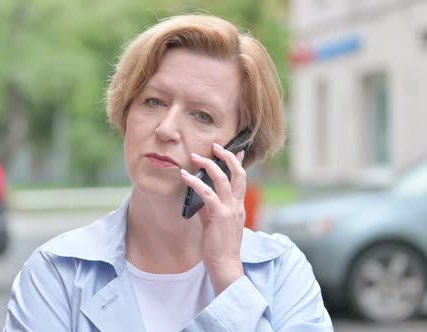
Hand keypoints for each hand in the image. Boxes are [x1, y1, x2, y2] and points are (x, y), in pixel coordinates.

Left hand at [180, 143, 246, 294]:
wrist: (225, 265)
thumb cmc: (219, 247)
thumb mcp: (215, 223)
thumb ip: (210, 207)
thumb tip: (198, 193)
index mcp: (238, 206)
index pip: (241, 179)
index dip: (238, 162)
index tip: (236, 149)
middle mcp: (237, 205)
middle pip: (238, 173)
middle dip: (227, 156)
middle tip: (215, 145)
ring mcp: (230, 210)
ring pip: (222, 179)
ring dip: (208, 164)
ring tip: (195, 157)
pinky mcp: (219, 216)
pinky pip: (207, 193)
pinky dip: (195, 182)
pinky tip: (184, 176)